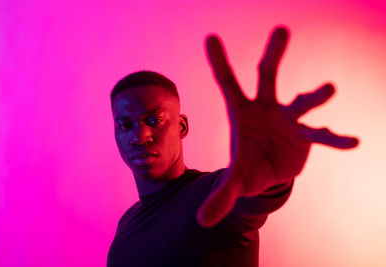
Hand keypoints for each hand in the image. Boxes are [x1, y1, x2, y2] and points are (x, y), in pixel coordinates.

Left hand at [197, 26, 358, 227]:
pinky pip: (321, 136)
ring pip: (301, 103)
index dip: (219, 62)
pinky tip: (352, 142)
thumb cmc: (247, 166)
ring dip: (314, 96)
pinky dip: (335, 139)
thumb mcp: (234, 181)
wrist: (269, 175)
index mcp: (241, 112)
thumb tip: (202, 221)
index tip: (210, 37)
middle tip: (281, 30)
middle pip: (268, 76)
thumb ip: (220, 197)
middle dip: (274, 54)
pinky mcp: (304, 136)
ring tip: (329, 88)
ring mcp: (287, 120)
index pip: (228, 84)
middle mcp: (265, 108)